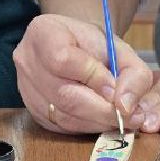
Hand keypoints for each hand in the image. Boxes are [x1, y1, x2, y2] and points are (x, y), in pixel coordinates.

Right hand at [13, 13, 153, 133]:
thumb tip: (126, 106)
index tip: (117, 88)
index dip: (92, 77)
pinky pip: (62, 127)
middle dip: (103, 110)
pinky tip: (103, 121)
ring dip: (98, 122)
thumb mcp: (119, 47)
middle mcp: (27, 61)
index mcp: (43, 33)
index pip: (63, 60)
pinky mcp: (33, 111)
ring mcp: (26, 89)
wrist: (73, 47)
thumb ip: (131, 72)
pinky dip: (88, 127)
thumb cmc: (93, 44)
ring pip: (64, 116)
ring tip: (124, 120)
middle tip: (133, 116)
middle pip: (64, 94)